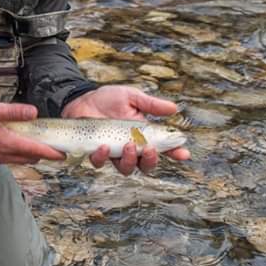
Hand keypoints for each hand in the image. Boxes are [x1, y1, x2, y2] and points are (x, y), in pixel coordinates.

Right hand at [0, 100, 65, 164]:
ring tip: (40, 146)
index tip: (63, 154)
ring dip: (31, 155)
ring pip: (19, 160)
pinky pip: (9, 159)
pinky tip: (19, 145)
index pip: (33, 149)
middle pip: (29, 158)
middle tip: (55, 148)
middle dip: (43, 155)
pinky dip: (19, 155)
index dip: (50, 153)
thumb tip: (33, 113)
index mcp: (4, 141)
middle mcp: (1, 154)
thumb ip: (12, 112)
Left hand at [62, 85, 191, 174]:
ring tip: (128, 145)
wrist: (81, 99)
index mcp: (143, 135)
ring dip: (130, 160)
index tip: (184, 154)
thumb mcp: (131, 97)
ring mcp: (113, 152)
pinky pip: (101, 162)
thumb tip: (174, 108)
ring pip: (126, 169)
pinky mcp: (95, 153)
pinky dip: (103, 157)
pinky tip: (104, 146)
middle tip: (148, 149)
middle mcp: (131, 147)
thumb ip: (151, 105)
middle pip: (146, 165)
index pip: (164, 148)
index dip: (175, 153)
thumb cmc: (108, 99)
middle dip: (150, 160)